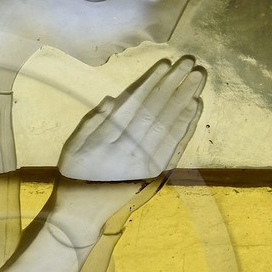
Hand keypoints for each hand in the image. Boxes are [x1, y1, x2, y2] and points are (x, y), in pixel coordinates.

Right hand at [58, 56, 205, 182]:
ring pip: (170, 124)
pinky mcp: (158, 170)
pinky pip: (177, 144)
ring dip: (186, 99)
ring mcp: (148, 161)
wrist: (86, 208)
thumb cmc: (76, 170)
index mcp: (109, 139)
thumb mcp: (73, 145)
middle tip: (189, 63)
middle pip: (157, 111)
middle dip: (174, 85)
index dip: (152, 83)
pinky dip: (187, 124)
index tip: (165, 64)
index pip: (136, 105)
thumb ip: (92, 122)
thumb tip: (113, 100)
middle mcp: (132, 149)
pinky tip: (196, 106)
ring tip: (198, 78)